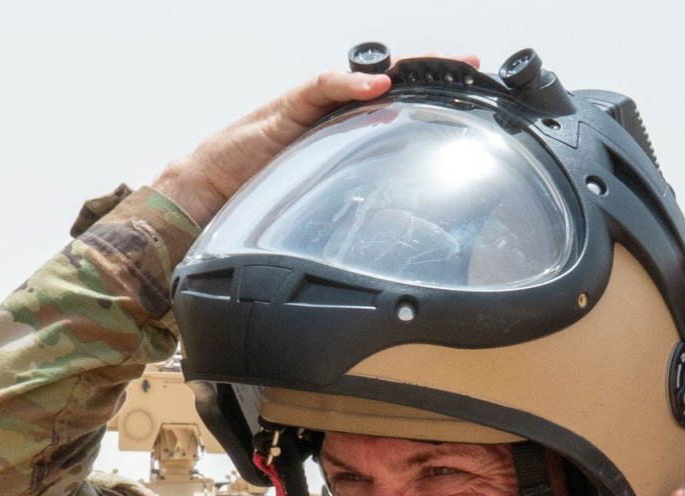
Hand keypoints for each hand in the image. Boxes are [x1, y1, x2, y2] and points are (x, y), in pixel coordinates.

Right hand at [151, 56, 479, 225]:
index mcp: (347, 131)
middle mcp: (333, 112)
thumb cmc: (263, 195)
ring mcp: (310, 107)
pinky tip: (377, 86)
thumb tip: (402, 238)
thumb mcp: (324, 203)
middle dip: (432, 72)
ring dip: (399, 71)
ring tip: (436, 68)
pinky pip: (320, 90)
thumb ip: (357, 203)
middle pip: (390, 83)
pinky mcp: (284, 110)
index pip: (398, 106)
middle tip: (472, 67)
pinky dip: (349, 85)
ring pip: (360, 78)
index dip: (434, 98)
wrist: (208, 190)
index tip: (476, 96)